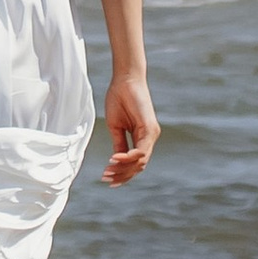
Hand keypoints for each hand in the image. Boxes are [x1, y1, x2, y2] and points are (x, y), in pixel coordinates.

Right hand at [101, 68, 158, 184]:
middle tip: (105, 178)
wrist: (125, 80)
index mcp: (142, 138)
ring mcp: (152, 134)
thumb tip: (118, 160)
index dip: (121, 172)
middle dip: (122, 175)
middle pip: (138, 166)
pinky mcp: (150, 129)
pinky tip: (115, 158)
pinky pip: (142, 150)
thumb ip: (120, 143)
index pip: (135, 162)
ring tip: (108, 170)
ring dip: (124, 169)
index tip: (106, 177)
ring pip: (141, 161)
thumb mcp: (116, 126)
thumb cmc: (119, 99)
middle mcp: (149, 138)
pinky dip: (128, 157)